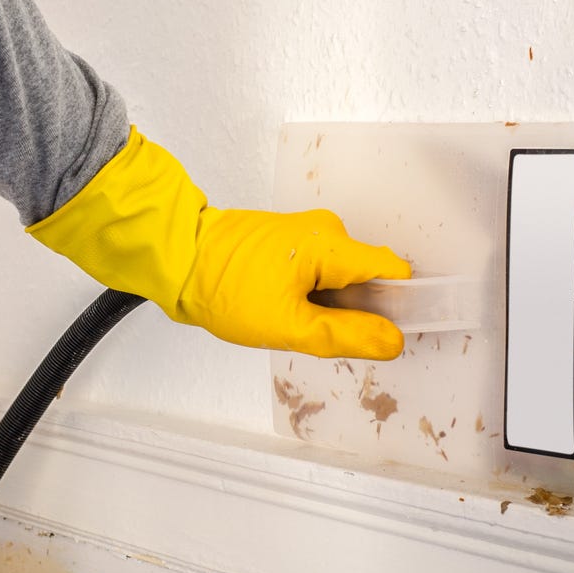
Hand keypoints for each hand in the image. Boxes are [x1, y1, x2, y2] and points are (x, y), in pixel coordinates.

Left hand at [28, 129, 409, 358]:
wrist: (174, 256)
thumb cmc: (224, 285)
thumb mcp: (288, 325)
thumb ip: (345, 335)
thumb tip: (392, 340)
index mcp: (333, 245)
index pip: (394, 271)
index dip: (399, 304)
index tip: (389, 333)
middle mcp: (326, 232)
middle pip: (367, 279)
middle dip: (355, 312)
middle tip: (316, 331)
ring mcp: (306, 235)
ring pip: (340, 280)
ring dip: (327, 306)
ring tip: (289, 318)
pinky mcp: (288, 243)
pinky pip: (317, 274)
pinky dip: (309, 296)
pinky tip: (280, 307)